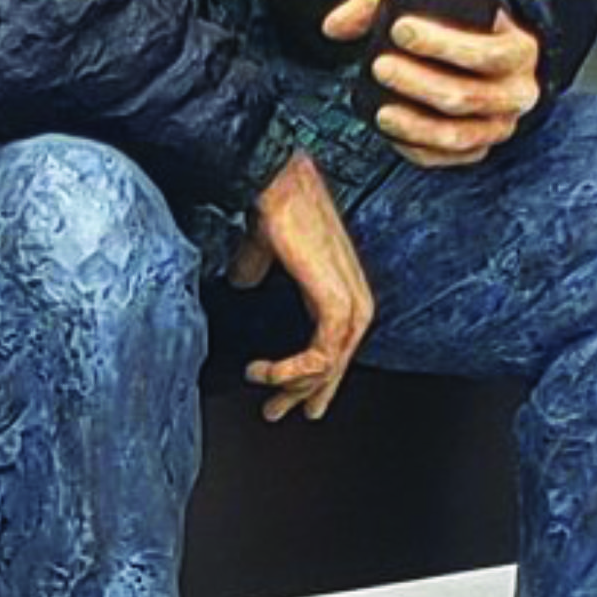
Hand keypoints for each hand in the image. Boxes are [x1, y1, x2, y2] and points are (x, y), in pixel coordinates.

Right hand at [225, 148, 373, 420]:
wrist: (276, 184)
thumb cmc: (273, 206)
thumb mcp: (265, 249)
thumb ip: (257, 268)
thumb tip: (243, 282)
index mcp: (340, 285)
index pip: (335, 345)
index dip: (314, 376)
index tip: (289, 398)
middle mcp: (352, 296)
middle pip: (337, 362)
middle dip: (306, 392)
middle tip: (277, 412)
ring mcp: (349, 301)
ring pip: (330, 365)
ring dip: (292, 383)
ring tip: (261, 385)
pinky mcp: (337, 304)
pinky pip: (321, 356)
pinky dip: (292, 370)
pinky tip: (266, 372)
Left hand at [322, 0, 540, 167]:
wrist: (490, 52)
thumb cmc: (462, 24)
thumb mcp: (436, 1)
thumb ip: (381, 6)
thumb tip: (331, 28)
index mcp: (521, 50)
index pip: (488, 53)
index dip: (443, 44)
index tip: (399, 29)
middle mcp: (520, 93)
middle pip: (468, 97)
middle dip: (419, 83)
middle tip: (380, 66)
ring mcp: (502, 126)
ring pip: (459, 135)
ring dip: (416, 125)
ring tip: (381, 112)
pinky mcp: (482, 148)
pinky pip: (450, 159)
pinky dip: (419, 149)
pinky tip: (391, 133)